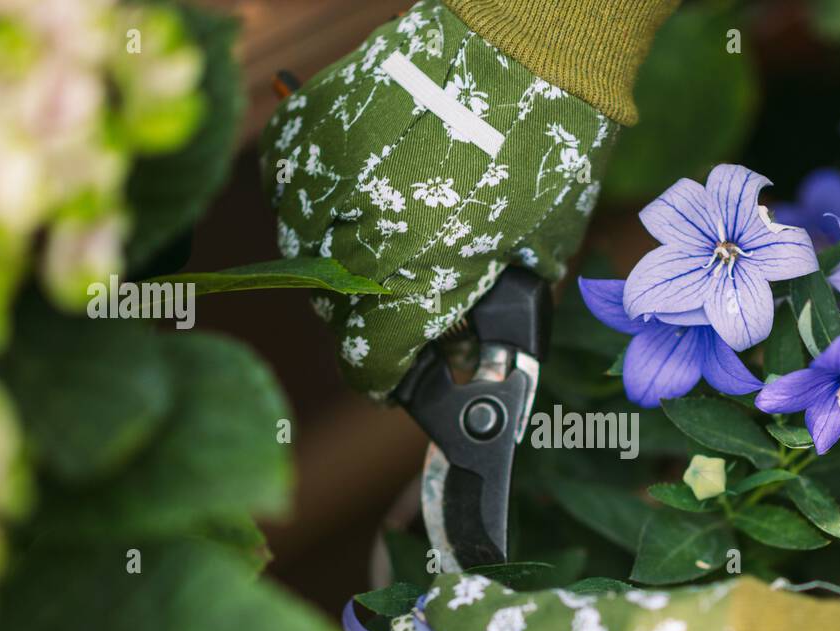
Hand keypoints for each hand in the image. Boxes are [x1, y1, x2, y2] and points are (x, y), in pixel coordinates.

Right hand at [259, 0, 614, 396]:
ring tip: (392, 229)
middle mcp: (357, 239)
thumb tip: (472, 337)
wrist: (530, 42)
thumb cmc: (550, 146)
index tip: (397, 376)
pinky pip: (290, 189)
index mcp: (418, 279)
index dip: (388, 378)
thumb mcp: (542, 252)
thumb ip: (493, 304)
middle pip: (337, 313)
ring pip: (304, 253)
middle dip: (372, 316)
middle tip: (409, 294)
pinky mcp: (305, 129)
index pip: (370, 363)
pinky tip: (363, 188)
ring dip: (341, 257)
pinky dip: (318, 200)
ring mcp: (322, 180)